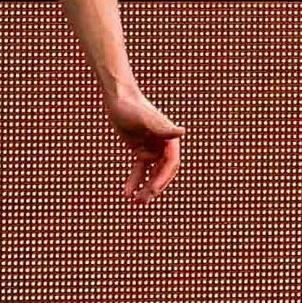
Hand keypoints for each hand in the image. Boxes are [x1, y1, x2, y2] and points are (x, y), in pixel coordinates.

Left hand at [106, 86, 183, 202]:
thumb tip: (181, 131)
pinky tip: (127, 193)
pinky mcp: (141, 151)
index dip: (163, 178)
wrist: (119, 99)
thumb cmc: (132, 107)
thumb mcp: (145, 119)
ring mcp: (153, 149)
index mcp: (170, 139)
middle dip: (153, 188)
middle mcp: (164, 146)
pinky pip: (139, 170)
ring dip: (145, 188)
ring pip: (151, 175)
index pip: (170, 164)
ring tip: (135, 203)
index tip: (152, 190)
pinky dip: (134, 181)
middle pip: (162, 173)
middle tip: (142, 202)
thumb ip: (163, 126)